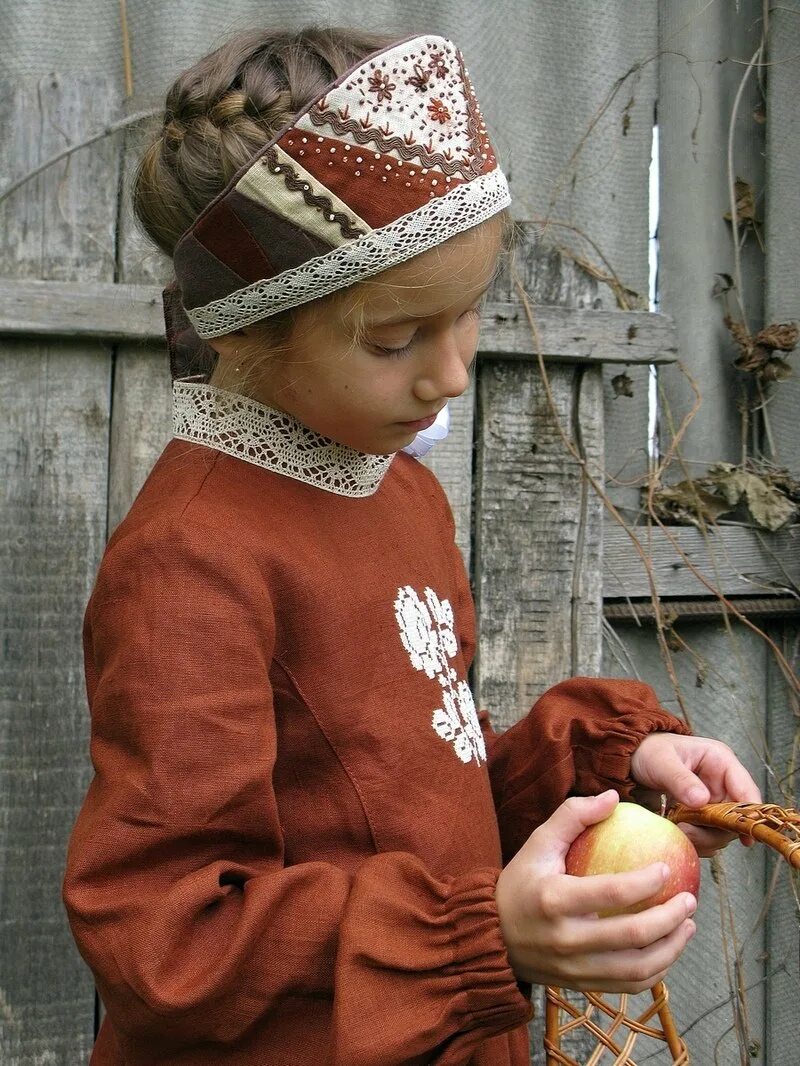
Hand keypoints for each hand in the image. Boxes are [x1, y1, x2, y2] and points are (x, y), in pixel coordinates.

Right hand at [495, 790, 696, 992]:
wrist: (491, 934)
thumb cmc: (519, 882)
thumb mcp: (539, 842)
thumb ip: (573, 815)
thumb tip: (614, 797)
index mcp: (554, 900)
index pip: (612, 893)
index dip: (646, 882)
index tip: (667, 868)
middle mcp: (566, 939)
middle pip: (633, 936)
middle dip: (670, 918)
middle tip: (689, 899)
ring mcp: (575, 968)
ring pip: (638, 969)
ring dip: (671, 948)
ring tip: (688, 925)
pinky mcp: (581, 985)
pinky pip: (629, 986)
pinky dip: (656, 971)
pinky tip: (668, 949)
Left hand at [630, 733, 761, 855]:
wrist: (631, 760)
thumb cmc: (648, 752)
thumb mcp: (661, 762)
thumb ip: (680, 780)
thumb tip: (702, 801)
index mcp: (720, 762)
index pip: (746, 790)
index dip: (749, 815)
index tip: (744, 837)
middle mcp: (722, 783)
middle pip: (736, 817)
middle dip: (715, 830)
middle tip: (688, 832)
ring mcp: (712, 801)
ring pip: (722, 830)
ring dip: (703, 838)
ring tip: (678, 831)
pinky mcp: (701, 815)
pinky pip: (707, 835)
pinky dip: (695, 840)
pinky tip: (678, 835)